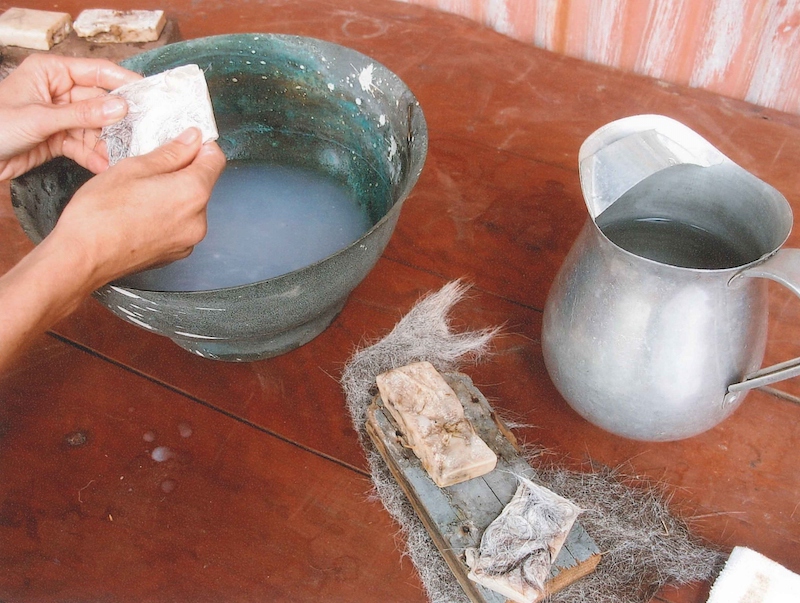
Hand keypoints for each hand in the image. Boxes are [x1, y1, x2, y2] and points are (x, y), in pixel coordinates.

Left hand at [0, 54, 140, 179]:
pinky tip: (105, 166)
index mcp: (51, 72)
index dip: (123, 83)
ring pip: (94, 128)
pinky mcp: (58, 139)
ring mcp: (60, 116)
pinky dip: (94, 156)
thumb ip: (82, 114)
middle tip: (142, 133)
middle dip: (119, 122)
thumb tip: (120, 108)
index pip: (97, 72)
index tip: (149, 96)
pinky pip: (83, 146)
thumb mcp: (40, 118)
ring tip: (124, 156)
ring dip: (108, 144)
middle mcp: (59, 91)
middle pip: (100, 103)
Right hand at [50, 127, 226, 289]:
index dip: (201, 145)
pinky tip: (140, 212)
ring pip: (189, 206)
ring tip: (139, 193)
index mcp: (192, 193)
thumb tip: (192, 139)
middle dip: (182, 171)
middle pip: (202, 184)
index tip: (185, 140)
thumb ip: (170, 152)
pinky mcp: (175, 253)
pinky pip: (179, 225)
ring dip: (173, 194)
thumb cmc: (100, 214)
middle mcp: (198, 220)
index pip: (215, 159)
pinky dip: (167, 215)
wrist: (81, 258)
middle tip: (151, 166)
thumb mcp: (133, 168)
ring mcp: (188, 241)